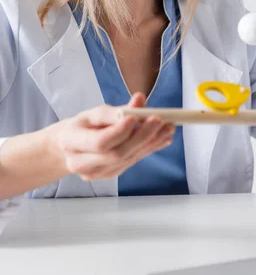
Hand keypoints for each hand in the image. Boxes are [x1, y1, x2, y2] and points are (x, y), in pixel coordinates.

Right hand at [50, 92, 174, 180]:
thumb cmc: (81, 127)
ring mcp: (97, 173)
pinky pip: (132, 161)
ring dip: (151, 143)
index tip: (137, 117)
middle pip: (117, 153)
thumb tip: (140, 100)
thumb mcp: (92, 114)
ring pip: (128, 159)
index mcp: (71, 142)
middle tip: (160, 121)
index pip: (99, 142)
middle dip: (142, 136)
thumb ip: (115, 110)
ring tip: (167, 128)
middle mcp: (81, 163)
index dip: (120, 131)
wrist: (68, 149)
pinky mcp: (110, 175)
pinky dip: (149, 149)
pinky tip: (162, 138)